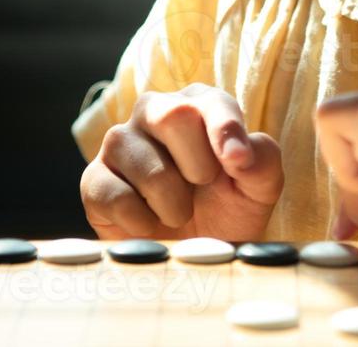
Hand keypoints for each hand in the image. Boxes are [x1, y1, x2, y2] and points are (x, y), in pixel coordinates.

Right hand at [81, 83, 283, 240]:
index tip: (237, 162)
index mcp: (198, 104)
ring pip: (146, 165)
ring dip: (173, 203)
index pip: (210, 102)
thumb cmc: (228, 209)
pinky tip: (149, 224)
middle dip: (198, 167)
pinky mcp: (95, 179)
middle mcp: (155, 112)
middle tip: (203, 187)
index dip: (225, 130)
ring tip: (179, 212)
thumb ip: (263, 160)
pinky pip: (114, 196)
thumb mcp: (260, 187)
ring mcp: (120, 143)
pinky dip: (141, 221)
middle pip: (173, 117)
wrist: (194, 254)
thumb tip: (239, 155)